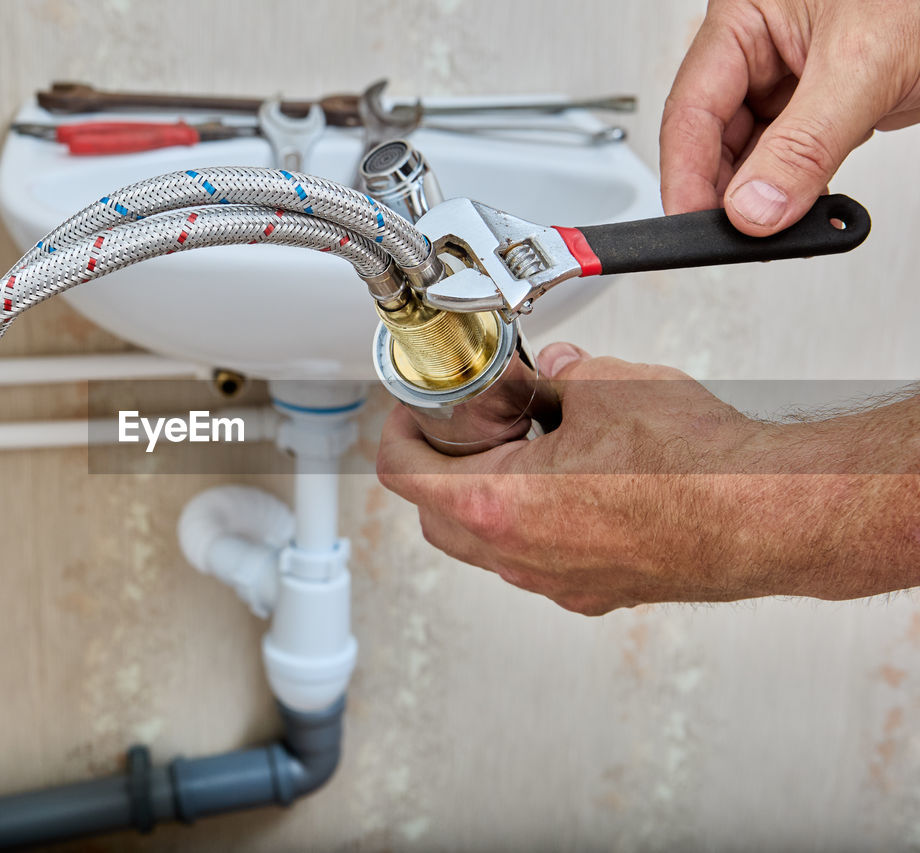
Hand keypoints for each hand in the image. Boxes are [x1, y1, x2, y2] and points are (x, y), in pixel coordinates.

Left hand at [376, 343, 919, 614]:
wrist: (766, 517)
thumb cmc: (694, 465)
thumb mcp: (607, 384)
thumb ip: (562, 374)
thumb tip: (557, 370)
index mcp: (500, 505)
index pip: (405, 472)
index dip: (398, 432)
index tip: (411, 412)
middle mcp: (520, 557)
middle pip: (436, 516)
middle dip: (437, 468)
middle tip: (462, 429)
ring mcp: (557, 582)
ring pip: (487, 546)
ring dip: (486, 499)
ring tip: (521, 450)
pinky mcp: (595, 591)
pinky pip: (538, 561)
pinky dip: (533, 526)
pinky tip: (570, 488)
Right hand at [660, 0, 919, 234]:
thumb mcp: (864, 66)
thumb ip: (803, 144)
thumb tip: (754, 208)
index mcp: (746, 16)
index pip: (691, 109)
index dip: (686, 174)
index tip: (692, 226)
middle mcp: (761, 46)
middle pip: (713, 136)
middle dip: (726, 191)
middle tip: (740, 237)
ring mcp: (792, 76)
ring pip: (752, 153)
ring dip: (765, 194)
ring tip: (783, 222)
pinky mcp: (824, 103)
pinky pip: (792, 156)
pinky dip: (798, 188)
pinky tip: (808, 205)